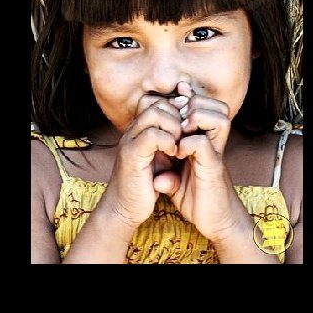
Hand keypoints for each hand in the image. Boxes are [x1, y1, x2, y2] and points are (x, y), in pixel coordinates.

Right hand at [100, 94, 182, 229]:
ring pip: (154, 114)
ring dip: (174, 126)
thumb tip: (189, 128)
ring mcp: (129, 141)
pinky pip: (152, 135)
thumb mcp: (162, 158)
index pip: (158, 102)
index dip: (177, 110)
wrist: (123, 209)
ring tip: (180, 144)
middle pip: (157, 103)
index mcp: (139, 130)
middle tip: (185, 135)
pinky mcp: (131, 155)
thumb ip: (171, 142)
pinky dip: (168, 141)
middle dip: (177, 116)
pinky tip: (174, 154)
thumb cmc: (145, 185)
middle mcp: (132, 131)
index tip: (188, 126)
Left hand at [153, 82, 248, 241]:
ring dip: (196, 119)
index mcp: (206, 141)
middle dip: (194, 105)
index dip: (189, 99)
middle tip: (178, 118)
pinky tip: (178, 153)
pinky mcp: (214, 167)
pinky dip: (187, 143)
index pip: (205, 107)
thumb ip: (168, 175)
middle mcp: (215, 143)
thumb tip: (157, 178)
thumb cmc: (199, 200)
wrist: (218, 222)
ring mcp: (216, 153)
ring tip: (181, 131)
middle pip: (217, 106)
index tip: (174, 98)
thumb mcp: (177, 183)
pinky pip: (201, 143)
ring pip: (218, 118)